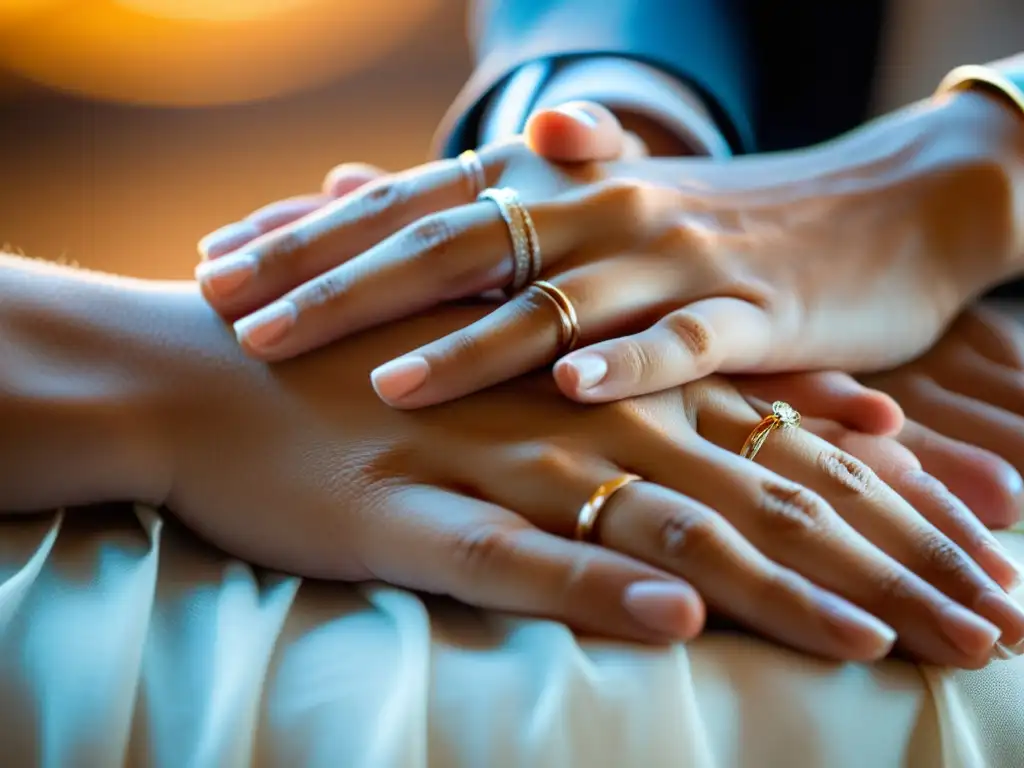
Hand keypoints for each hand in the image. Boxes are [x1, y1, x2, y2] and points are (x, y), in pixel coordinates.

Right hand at [137, 281, 1023, 667]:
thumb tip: (835, 417)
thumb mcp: (553, 372)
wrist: (230, 366)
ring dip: (791, 592)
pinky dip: (606, 587)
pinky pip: (527, 561)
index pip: (792, 458)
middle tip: (989, 621)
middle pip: (767, 502)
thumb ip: (686, 395)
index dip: (897, 513)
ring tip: (892, 643)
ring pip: (675, 533)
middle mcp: (588, 429)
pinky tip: (681, 620)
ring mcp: (507, 473)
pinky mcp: (422, 519)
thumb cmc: (390, 378)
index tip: (985, 566)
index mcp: (623, 398)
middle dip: (890, 564)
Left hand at [194, 94, 1021, 414]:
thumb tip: (342, 188)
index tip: (213, 269)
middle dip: (345, 288)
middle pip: (451, 246)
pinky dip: (628, 364)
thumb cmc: (703, 227)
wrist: (869, 213)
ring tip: (385, 382)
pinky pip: (681, 341)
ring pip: (555, 300)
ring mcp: (672, 259)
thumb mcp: (581, 209)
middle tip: (246, 326)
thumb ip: (463, 206)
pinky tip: (573, 391)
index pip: (405, 206)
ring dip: (471, 343)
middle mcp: (595, 210)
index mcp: (546, 186)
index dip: (306, 237)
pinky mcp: (751, 313)